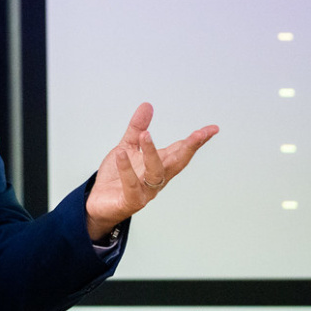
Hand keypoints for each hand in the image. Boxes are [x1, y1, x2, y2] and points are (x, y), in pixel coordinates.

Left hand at [84, 103, 218, 240]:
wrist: (98, 204)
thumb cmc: (116, 179)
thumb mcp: (126, 147)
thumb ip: (137, 128)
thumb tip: (147, 105)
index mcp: (159, 165)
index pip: (181, 150)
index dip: (196, 140)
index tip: (212, 129)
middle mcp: (157, 179)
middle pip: (177, 162)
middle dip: (189, 148)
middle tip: (199, 134)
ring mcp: (145, 191)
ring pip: (155, 172)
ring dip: (152, 153)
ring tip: (146, 134)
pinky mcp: (130, 201)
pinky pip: (131, 186)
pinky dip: (127, 170)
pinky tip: (121, 155)